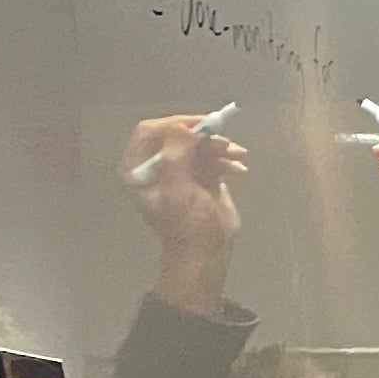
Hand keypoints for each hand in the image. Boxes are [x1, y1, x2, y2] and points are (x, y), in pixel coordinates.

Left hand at [123, 113, 248, 309]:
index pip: (150, 132)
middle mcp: (156, 165)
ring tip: (238, 156)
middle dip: (203, 137)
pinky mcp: (200, 175)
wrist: (205, 253)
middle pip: (178, 135)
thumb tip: (183, 127)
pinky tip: (239, 170)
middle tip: (225, 143)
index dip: (175, 124)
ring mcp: (179, 170)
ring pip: (198, 144)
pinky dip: (227, 159)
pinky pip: (212, 157)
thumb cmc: (186, 225)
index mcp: (139, 168)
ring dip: (220, 147)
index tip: (200, 125)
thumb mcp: (177, 190)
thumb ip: (175, 156)